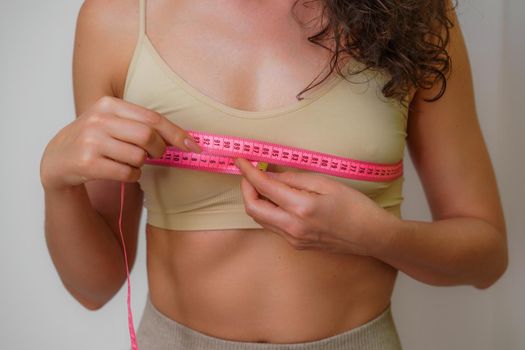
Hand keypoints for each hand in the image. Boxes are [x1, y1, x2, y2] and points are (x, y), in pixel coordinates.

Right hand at [40, 96, 201, 190]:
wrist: (58, 158)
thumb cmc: (94, 139)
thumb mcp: (112, 122)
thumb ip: (141, 124)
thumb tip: (182, 139)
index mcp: (109, 105)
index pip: (152, 118)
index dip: (176, 133)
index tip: (192, 146)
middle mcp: (99, 120)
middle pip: (148, 137)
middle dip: (159, 150)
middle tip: (157, 155)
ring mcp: (91, 141)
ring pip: (138, 157)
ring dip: (142, 164)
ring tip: (130, 161)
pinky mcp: (87, 163)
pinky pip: (127, 173)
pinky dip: (133, 175)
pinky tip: (122, 171)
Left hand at [234, 157, 400, 255]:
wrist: (372, 236)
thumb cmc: (356, 207)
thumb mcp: (327, 184)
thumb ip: (295, 179)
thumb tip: (271, 176)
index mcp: (301, 207)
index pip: (263, 188)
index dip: (248, 172)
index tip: (240, 161)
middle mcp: (292, 227)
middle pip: (253, 208)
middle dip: (246, 188)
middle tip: (250, 173)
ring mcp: (293, 239)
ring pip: (260, 219)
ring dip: (255, 200)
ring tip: (263, 184)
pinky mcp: (297, 245)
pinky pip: (273, 226)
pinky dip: (268, 211)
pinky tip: (277, 200)